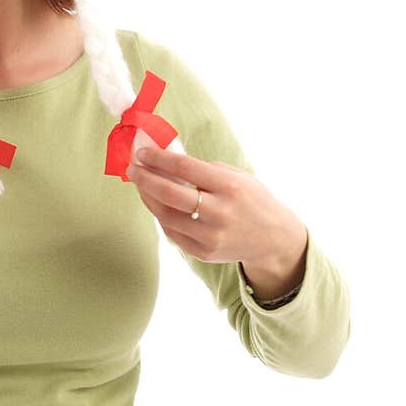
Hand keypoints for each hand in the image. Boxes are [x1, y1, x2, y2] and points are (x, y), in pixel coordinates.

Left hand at [125, 144, 301, 268]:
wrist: (273, 239)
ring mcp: (210, 236)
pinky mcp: (203, 252)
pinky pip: (172, 232)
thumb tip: (165, 160)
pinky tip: (156, 204)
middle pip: (170, 194)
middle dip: (145, 179)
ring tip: (141, 185)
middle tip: (132, 169)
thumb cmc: (251, 199)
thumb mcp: (237, 176)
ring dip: (148, 198)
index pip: (185, 168)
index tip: (142, 153)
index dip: (158, 159)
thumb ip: (203, 169)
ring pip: (166, 216)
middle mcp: (220, 213)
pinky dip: (161, 216)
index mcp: (230, 187)